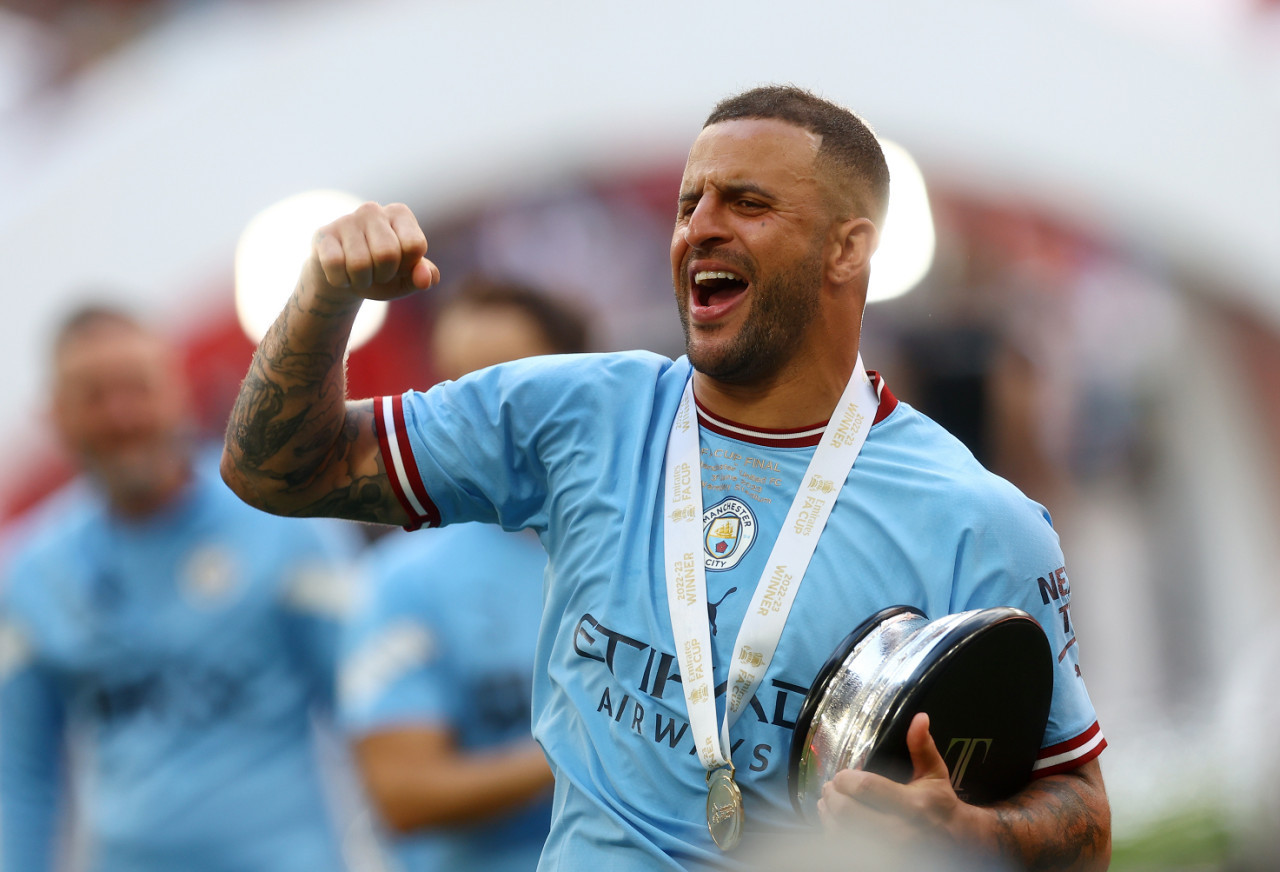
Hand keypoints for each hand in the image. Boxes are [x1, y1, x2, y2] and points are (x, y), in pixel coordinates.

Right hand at [305, 202, 440, 301]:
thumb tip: (425, 277)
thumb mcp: (408, 279)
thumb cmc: (382, 274)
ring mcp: (346, 219)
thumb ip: (426, 277)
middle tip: (376, 272)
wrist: (344, 280)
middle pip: (387, 254)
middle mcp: (373, 209)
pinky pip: (335, 265)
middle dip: (383, 275)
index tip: (399, 265)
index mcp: (400, 214)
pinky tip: (340, 273)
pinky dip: (341, 280)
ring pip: (359, 264)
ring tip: (358, 273)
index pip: (415, 245)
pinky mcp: (323, 234)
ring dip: (361, 281)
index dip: (407, 266)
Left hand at [817, 712, 986, 853]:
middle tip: (830, 787)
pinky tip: (833, 821)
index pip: (866, 788)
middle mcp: (899, 831)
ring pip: (842, 833)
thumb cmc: (940, 806)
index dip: (846, 779)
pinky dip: (833, 833)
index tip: (841, 775)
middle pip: (848, 812)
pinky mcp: (881, 861)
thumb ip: (923, 746)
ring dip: (828, 814)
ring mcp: (889, 851)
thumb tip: (919, 717)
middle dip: (832, 796)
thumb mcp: (935, 774)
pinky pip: (845, 849)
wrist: (958, 843)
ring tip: (827, 802)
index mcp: (912, 805)